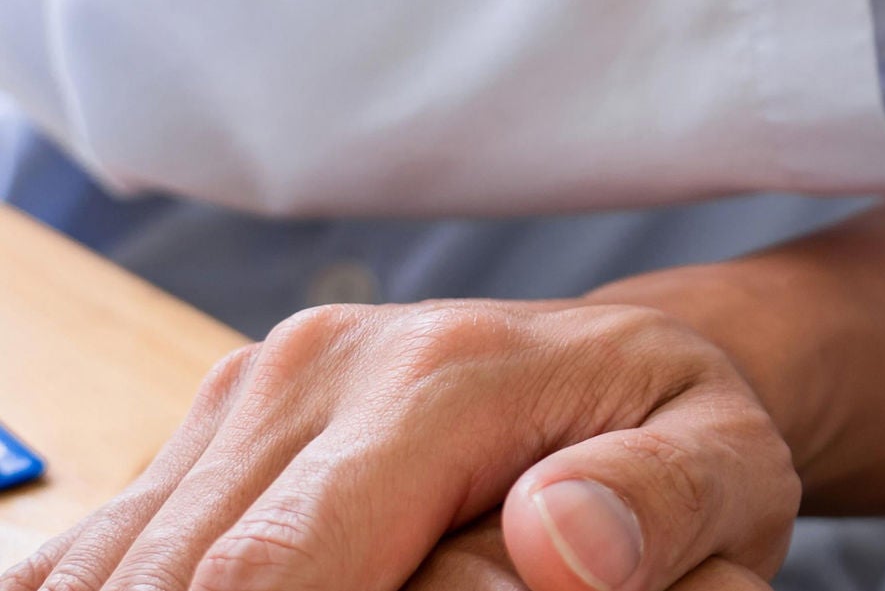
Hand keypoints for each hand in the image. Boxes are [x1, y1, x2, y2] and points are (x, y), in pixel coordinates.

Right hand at [1, 301, 796, 590]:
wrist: (623, 370)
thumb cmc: (676, 434)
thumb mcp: (724, 470)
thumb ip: (653, 506)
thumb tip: (558, 545)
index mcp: (447, 374)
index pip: (287, 571)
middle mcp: (323, 363)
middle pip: (199, 579)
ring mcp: (253, 390)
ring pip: (134, 567)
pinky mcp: (213, 430)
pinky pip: (112, 550)